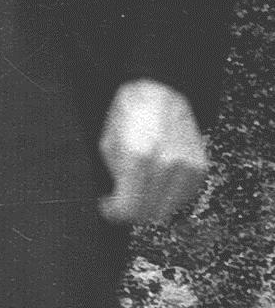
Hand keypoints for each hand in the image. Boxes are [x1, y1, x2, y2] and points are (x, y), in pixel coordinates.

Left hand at [98, 79, 207, 224]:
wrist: (160, 93)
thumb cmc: (128, 116)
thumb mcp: (107, 145)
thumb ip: (112, 178)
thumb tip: (113, 204)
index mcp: (138, 157)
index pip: (128, 208)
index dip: (113, 213)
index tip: (106, 206)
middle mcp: (167, 164)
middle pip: (148, 214)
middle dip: (130, 212)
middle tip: (119, 202)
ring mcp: (187, 167)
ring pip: (167, 210)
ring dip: (150, 206)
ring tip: (136, 191)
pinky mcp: (200, 168)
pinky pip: (183, 198)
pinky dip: (167, 198)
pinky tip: (155, 184)